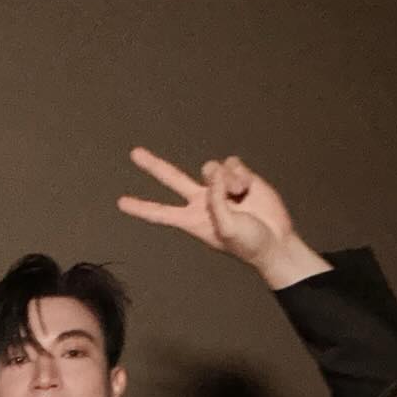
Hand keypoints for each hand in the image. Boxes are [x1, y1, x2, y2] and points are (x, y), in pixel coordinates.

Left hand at [117, 147, 326, 288]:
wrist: (275, 239)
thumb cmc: (248, 243)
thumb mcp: (226, 228)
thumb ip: (216, 200)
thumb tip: (214, 172)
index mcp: (192, 220)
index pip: (161, 213)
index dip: (141, 207)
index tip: (121, 203)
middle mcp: (201, 201)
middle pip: (172, 178)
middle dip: (153, 166)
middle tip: (134, 153)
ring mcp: (218, 187)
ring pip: (210, 168)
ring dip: (225, 180)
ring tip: (238, 197)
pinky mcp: (237, 176)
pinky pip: (231, 163)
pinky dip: (240, 174)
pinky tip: (247, 188)